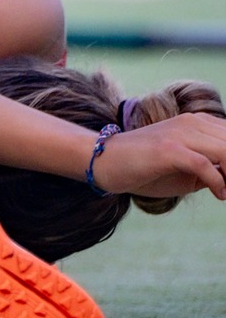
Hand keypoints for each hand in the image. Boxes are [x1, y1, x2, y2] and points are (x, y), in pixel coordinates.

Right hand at [92, 115, 225, 202]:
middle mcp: (190, 123)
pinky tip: (219, 194)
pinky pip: (203, 164)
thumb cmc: (146, 169)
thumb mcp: (188, 172)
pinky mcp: (167, 149)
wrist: (104, 162)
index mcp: (197, 123)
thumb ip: (214, 172)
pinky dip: (217, 182)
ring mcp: (178, 134)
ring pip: (225, 150)